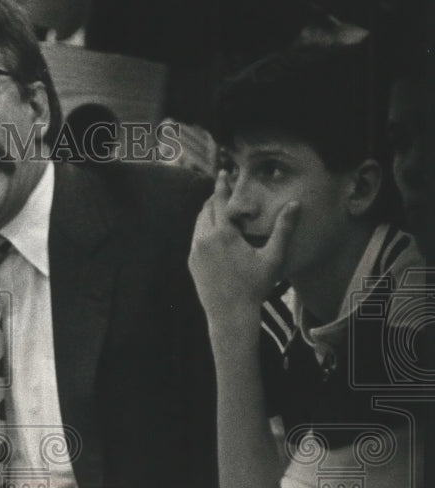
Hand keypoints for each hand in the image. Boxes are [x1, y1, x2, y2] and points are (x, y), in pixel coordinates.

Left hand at [188, 171, 299, 324]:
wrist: (229, 314)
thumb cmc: (255, 286)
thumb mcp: (272, 257)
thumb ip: (283, 229)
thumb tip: (295, 204)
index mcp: (223, 235)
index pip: (221, 202)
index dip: (223, 186)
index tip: (223, 173)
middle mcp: (204, 240)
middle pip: (207, 209)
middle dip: (215, 197)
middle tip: (222, 187)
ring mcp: (195, 251)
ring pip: (199, 223)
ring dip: (208, 212)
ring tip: (218, 206)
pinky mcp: (191, 262)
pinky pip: (196, 238)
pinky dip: (203, 228)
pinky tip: (212, 229)